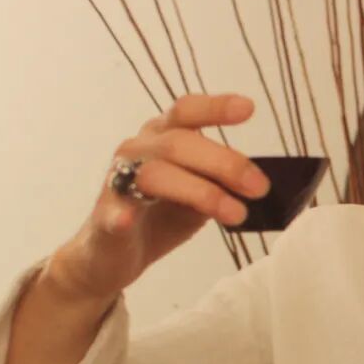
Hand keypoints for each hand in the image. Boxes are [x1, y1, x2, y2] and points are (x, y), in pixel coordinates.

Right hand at [47, 93, 270, 303]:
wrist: (114, 256)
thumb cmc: (160, 215)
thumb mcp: (200, 194)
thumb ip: (220, 181)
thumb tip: (258, 181)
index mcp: (162, 137)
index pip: (186, 111)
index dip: (214, 107)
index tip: (248, 109)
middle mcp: (138, 150)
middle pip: (179, 143)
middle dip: (224, 163)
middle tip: (259, 188)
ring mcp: (118, 181)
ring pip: (155, 174)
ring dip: (200, 192)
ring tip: (235, 214)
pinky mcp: (105, 216)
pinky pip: (112, 210)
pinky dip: (120, 214)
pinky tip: (128, 220)